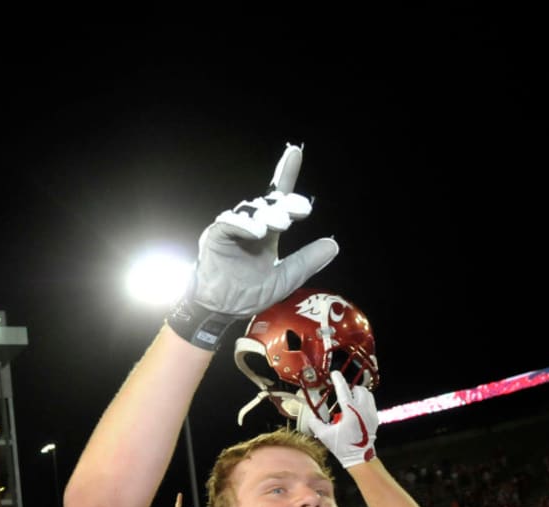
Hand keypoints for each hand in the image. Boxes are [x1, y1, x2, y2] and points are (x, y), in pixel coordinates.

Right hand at [168, 144, 338, 350]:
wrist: (220, 311)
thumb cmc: (248, 294)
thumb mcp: (285, 278)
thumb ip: (306, 261)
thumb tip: (333, 245)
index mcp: (266, 232)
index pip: (278, 198)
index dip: (285, 174)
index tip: (294, 153)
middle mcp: (250, 226)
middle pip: (267, 202)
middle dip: (285, 203)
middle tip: (300, 211)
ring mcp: (231, 230)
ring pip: (250, 210)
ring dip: (267, 214)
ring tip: (280, 224)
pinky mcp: (215, 237)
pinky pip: (228, 223)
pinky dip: (243, 224)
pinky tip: (257, 231)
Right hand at [298, 371, 376, 466]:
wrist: (360, 458)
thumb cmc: (342, 447)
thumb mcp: (325, 435)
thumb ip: (315, 423)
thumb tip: (311, 417)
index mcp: (350, 412)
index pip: (344, 390)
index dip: (338, 380)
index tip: (334, 374)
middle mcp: (363, 410)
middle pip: (359, 389)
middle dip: (350, 388)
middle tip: (341, 391)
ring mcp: (371, 414)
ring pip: (367, 394)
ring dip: (358, 393)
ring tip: (349, 399)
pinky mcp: (375, 418)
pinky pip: (370, 403)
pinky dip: (363, 401)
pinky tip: (355, 409)